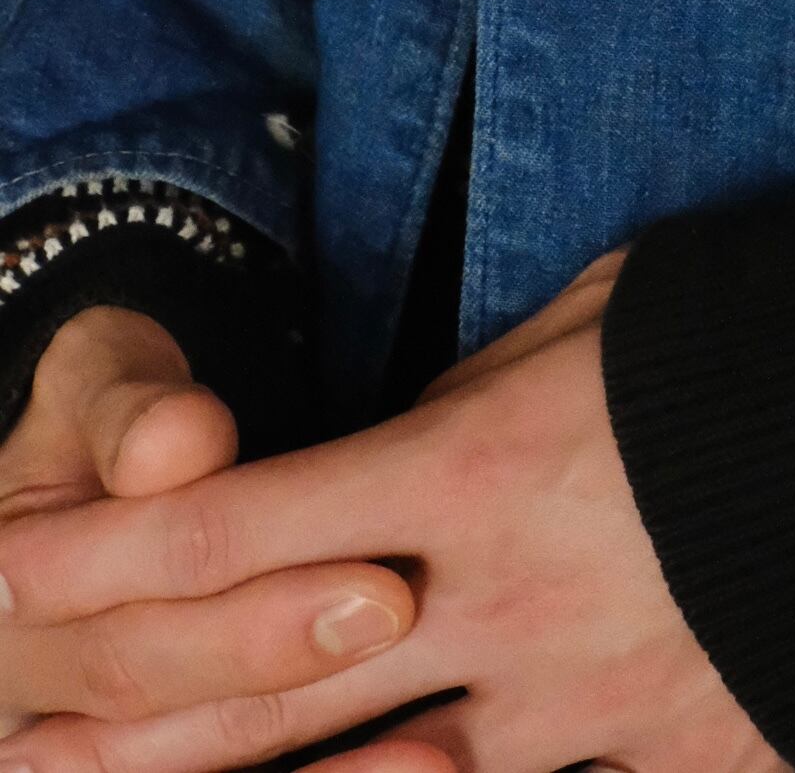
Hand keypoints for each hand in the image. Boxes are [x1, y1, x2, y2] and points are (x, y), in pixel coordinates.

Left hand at [0, 255, 787, 772]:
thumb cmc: (751, 326)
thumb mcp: (590, 318)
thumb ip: (473, 404)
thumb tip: (409, 465)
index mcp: (473, 472)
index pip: (235, 524)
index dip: (99, 551)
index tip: (2, 559)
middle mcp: (504, 610)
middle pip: (267, 701)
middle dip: (127, 732)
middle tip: (23, 745)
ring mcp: (593, 711)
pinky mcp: (689, 763)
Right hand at [0, 309, 412, 739]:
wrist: (100, 475)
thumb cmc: (112, 420)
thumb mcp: (104, 380)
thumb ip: (130, 411)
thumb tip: (173, 447)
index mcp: (2, 594)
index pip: (113, 623)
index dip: (232, 604)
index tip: (368, 559)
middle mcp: (22, 701)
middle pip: (148, 693)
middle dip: (274, 651)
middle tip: (399, 605)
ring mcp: (77, 746)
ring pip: (193, 763)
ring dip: (322, 766)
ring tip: (432, 744)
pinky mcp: (170, 755)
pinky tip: (426, 769)